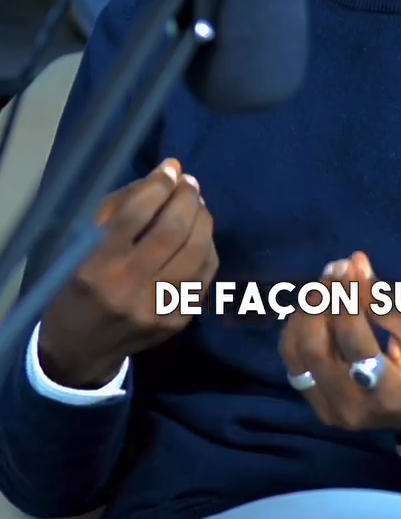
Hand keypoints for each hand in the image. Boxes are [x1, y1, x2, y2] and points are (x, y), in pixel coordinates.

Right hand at [37, 159, 217, 388]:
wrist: (80, 350)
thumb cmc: (76, 288)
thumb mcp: (81, 247)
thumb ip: (119, 209)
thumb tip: (163, 175)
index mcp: (97, 268)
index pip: (136, 216)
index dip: (158, 185)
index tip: (169, 168)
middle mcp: (130, 290)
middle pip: (172, 232)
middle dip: (186, 199)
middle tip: (189, 183)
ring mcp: (157, 309)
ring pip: (196, 253)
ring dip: (202, 220)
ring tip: (197, 204)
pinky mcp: (177, 321)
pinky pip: (203, 276)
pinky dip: (206, 248)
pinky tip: (199, 235)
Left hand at [279, 251, 400, 443]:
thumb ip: (389, 300)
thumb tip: (355, 263)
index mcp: (387, 393)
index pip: (355, 340)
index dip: (350, 297)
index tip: (354, 264)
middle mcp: (352, 407)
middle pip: (316, 348)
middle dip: (322, 301)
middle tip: (336, 269)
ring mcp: (330, 410)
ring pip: (298, 352)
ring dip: (307, 310)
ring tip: (326, 283)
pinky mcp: (318, 405)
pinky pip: (294, 360)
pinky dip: (299, 327)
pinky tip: (315, 306)